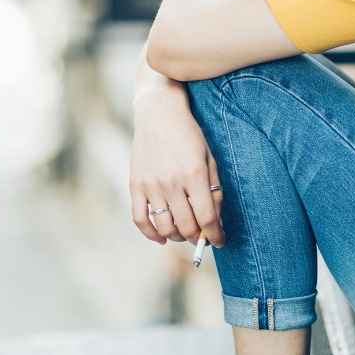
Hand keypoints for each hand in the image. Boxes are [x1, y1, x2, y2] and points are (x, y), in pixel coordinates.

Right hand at [129, 86, 224, 247]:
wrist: (158, 114)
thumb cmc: (188, 136)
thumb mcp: (209, 158)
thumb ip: (213, 189)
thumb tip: (215, 221)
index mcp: (194, 174)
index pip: (207, 218)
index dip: (215, 235)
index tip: (219, 240)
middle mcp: (171, 181)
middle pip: (186, 226)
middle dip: (198, 237)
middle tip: (202, 236)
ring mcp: (151, 184)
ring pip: (165, 227)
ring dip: (178, 237)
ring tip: (184, 232)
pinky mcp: (135, 185)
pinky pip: (140, 220)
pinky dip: (151, 234)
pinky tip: (162, 237)